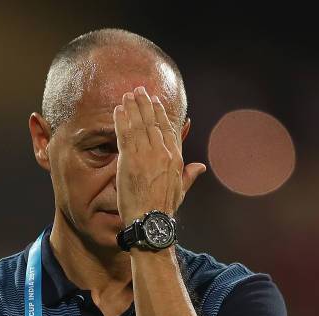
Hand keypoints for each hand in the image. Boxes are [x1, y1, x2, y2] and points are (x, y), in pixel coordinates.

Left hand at [113, 86, 205, 225]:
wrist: (150, 220)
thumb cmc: (163, 209)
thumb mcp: (180, 191)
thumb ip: (189, 175)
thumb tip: (200, 167)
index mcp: (175, 159)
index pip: (168, 130)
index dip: (161, 114)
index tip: (156, 102)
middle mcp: (163, 153)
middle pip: (153, 122)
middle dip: (146, 105)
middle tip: (139, 91)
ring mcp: (146, 155)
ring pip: (139, 125)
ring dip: (133, 107)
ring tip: (128, 95)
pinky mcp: (130, 159)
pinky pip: (125, 134)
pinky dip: (121, 120)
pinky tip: (118, 110)